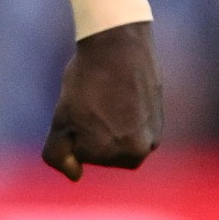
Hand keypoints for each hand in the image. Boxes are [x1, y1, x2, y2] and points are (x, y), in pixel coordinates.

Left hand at [42, 18, 159, 180]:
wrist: (119, 43)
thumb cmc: (87, 83)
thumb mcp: (61, 122)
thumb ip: (59, 156)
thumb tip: (76, 176)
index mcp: (120, 157)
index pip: (82, 154)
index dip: (74, 129)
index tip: (82, 107)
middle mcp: (142, 151)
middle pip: (102, 151)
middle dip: (93, 129)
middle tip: (94, 100)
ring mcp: (153, 134)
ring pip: (116, 137)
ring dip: (107, 120)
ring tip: (107, 95)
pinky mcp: (159, 116)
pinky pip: (131, 122)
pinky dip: (122, 111)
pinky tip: (120, 90)